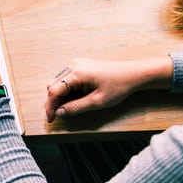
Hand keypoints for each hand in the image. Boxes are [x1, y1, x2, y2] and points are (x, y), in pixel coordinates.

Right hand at [46, 56, 172, 122]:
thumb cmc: (118, 87)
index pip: (54, 91)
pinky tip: (74, 97)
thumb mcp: (97, 102)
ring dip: (59, 95)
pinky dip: (66, 89)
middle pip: (53, 85)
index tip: (51, 119)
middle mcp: (73, 65)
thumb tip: (59, 113)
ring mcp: (76, 63)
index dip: (50, 107)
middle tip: (58, 115)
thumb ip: (76, 108)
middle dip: (53, 101)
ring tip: (68, 107)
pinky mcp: (80, 65)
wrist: (132, 74)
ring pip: (58, 81)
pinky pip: (66, 78)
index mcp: (77, 74)